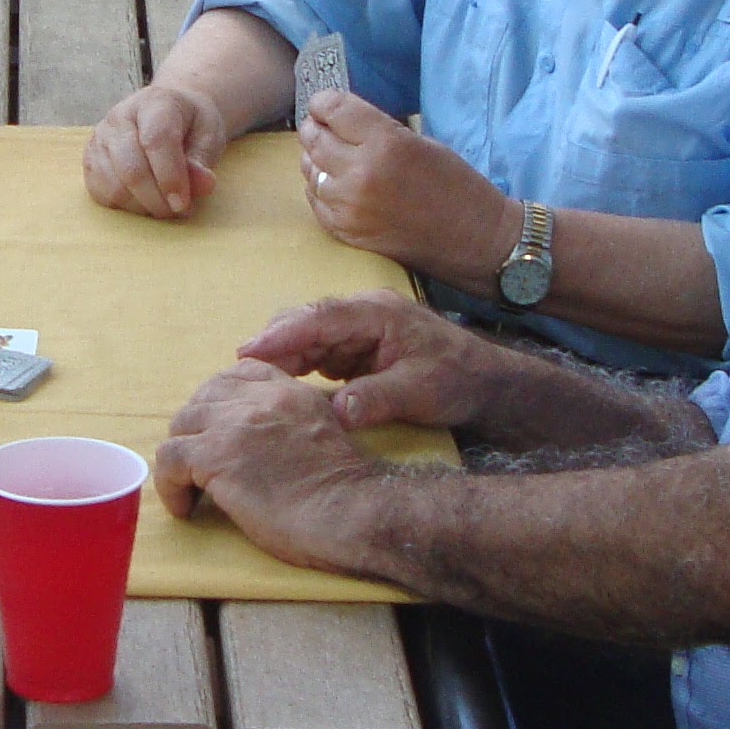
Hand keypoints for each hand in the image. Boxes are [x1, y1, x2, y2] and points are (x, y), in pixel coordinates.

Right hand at [86, 79, 232, 219]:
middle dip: (158, 200)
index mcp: (153, 102)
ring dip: (143, 206)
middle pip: (131, 169)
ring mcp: (100, 138)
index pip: (156, 140)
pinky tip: (144, 200)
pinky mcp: (90, 159)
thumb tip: (205, 185)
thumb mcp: (208, 136)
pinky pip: (101, 193)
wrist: (169, 112)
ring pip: (114, 186)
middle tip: (181, 210)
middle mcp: (119, 117)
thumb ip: (202, 161)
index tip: (183, 204)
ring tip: (165, 204)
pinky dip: (125, 206)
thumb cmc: (190, 125)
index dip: (170, 177)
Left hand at [153, 359, 386, 574]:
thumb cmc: (343, 493)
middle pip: (203, 396)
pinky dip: (168, 485)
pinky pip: (168, 459)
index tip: (218, 430)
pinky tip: (185, 508)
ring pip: (180, 425)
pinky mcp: (215, 455)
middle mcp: (260, 399)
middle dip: (195, 428)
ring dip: (180, 458)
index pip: (240, 372)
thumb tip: (261, 443)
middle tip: (198, 464)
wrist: (349, 512)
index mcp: (289, 392)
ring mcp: (234, 424)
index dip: (221, 399)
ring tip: (191, 488)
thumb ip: (291, 424)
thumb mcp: (324, 435)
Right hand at [237, 292, 517, 435]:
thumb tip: (335, 414)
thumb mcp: (419, 392)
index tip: (248, 351)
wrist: (489, 383)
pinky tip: (283, 386)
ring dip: (285, 358)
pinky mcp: (360, 348)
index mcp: (378, 314)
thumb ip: (376, 399)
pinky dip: (301, 366)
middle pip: (307, 321)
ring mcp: (362, 330)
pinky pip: (322, 352)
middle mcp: (365, 314)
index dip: (282, 334)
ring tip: (253, 383)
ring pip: (310, 337)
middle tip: (241, 371)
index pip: (320, 318)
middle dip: (274, 344)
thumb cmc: (458, 380)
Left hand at [299, 91, 513, 283]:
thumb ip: (376, 130)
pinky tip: (336, 185)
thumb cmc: (456, 186)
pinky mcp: (346, 232)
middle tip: (322, 127)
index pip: (333, 109)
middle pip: (315, 138)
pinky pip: (316, 201)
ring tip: (332, 158)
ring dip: (317, 161)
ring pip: (311, 171)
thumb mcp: (421, 142)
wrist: (473, 239)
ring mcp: (350, 207)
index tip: (325, 104)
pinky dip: (321, 189)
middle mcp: (361, 174)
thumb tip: (339, 120)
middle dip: (316, 128)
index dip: (324, 102)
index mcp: (386, 143)